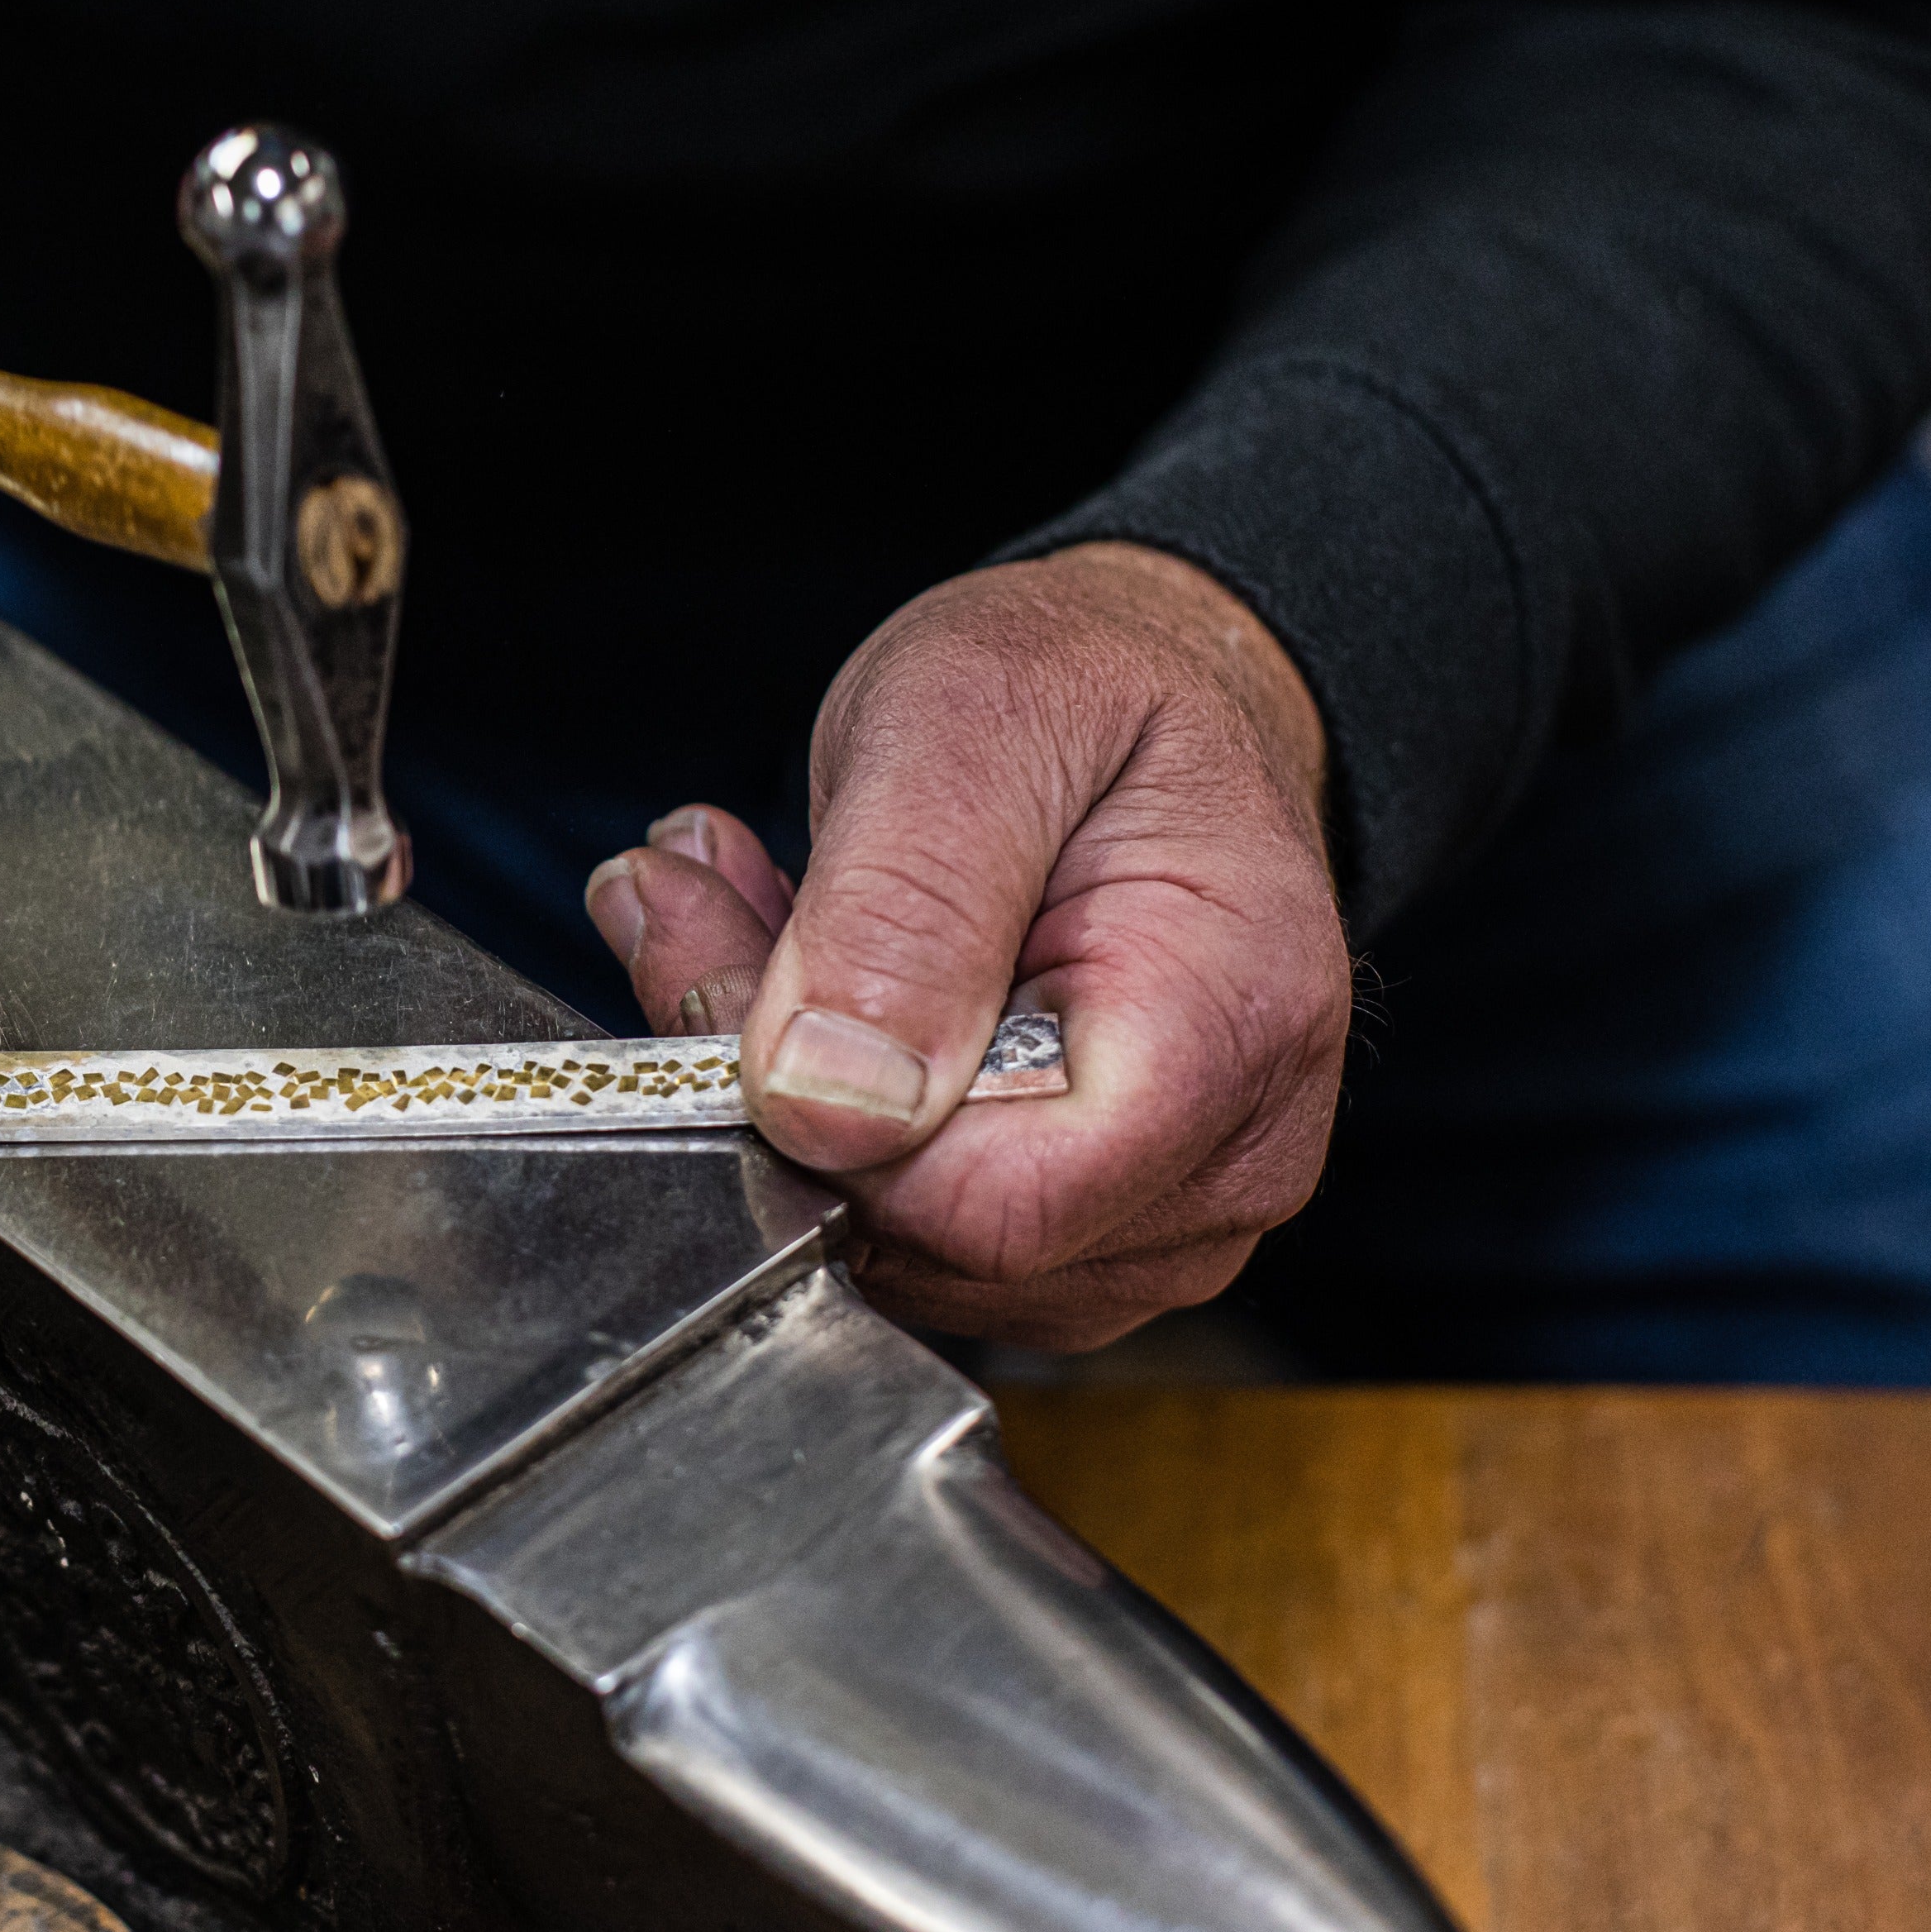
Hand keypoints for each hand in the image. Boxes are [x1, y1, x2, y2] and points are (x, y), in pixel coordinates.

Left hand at [585, 544, 1346, 1348]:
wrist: (1163, 693)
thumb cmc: (1095, 685)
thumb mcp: (975, 716)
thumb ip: (904, 907)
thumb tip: (826, 1107)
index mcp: (1229, 1026)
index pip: (996, 1204)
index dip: (830, 1123)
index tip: (738, 956)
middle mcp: (1231, 1156)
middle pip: (943, 1235)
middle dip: (781, 1082)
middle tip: (699, 899)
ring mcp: (1173, 1209)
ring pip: (912, 1246)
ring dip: (787, 1091)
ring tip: (754, 913)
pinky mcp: (1101, 1222)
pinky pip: (923, 1228)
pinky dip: (830, 1114)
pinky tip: (808, 980)